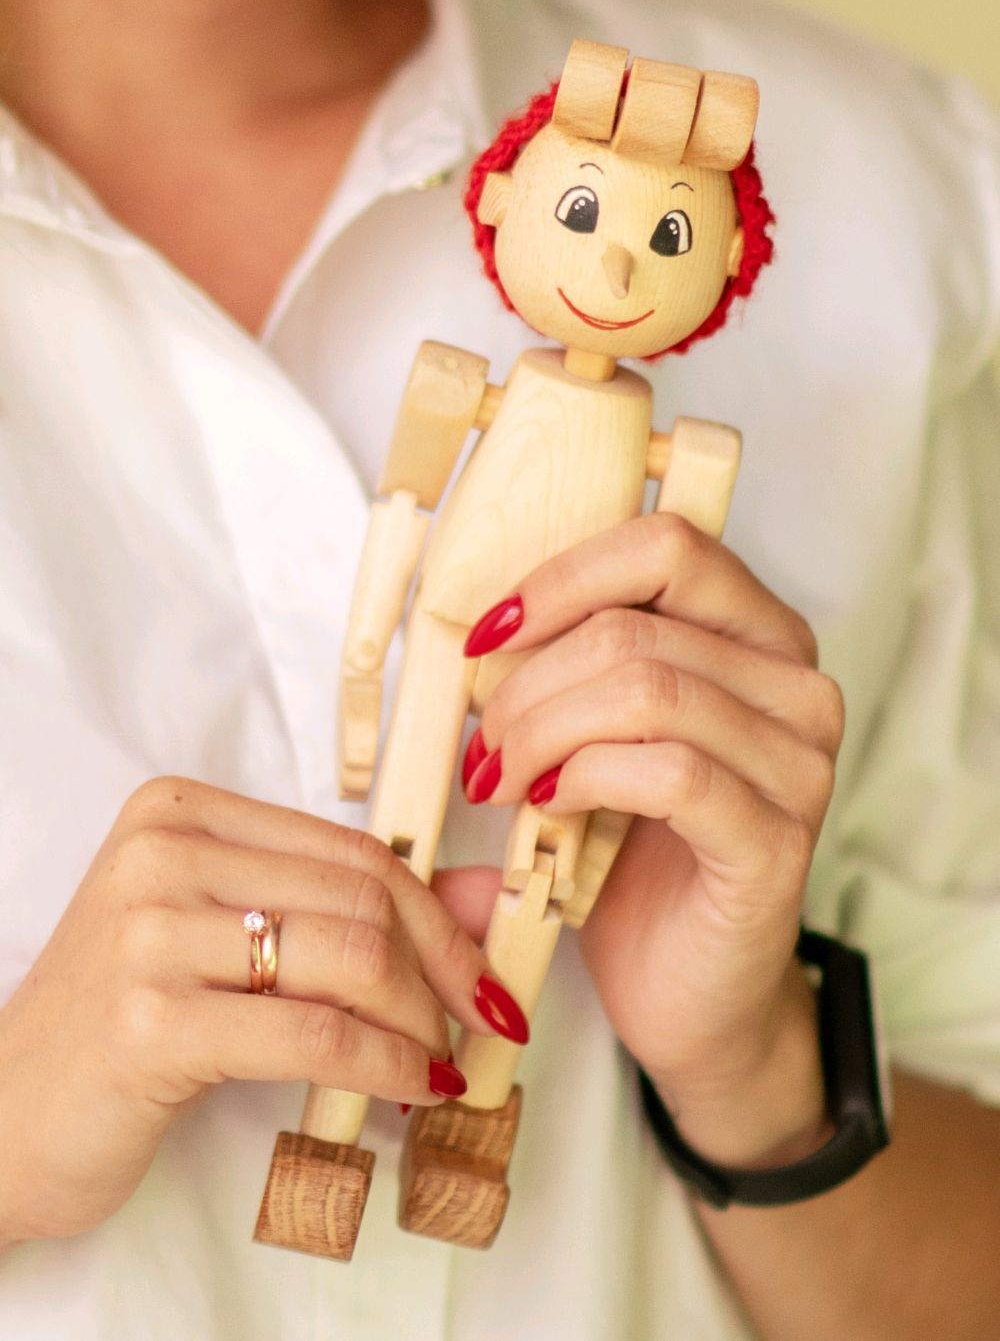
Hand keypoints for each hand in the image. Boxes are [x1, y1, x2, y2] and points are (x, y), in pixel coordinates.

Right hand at [0, 777, 509, 1243]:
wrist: (8, 1113)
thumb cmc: (127, 1020)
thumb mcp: (228, 939)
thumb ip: (347, 907)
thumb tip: (487, 898)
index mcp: (179, 811)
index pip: (350, 849)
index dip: (436, 912)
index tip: (480, 970)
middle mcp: (163, 853)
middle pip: (360, 896)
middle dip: (440, 967)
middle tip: (474, 1021)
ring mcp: (151, 933)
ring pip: (351, 957)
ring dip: (418, 1020)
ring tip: (434, 1058)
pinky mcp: (154, 1021)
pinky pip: (316, 1032)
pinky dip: (384, 1063)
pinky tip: (409, 1088)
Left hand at [463, 513, 844, 1163]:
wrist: (692, 994)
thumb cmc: (638, 860)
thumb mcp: (598, 739)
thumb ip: (567, 669)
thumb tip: (471, 625)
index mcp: (757, 635)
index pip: (666, 545)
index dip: (560, 579)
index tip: (487, 636)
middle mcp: (796, 686)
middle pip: (636, 628)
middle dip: (529, 683)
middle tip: (483, 743)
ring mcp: (799, 765)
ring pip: (648, 691)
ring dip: (542, 732)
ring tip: (502, 779)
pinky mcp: (777, 841)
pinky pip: (671, 773)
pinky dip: (587, 778)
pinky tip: (550, 808)